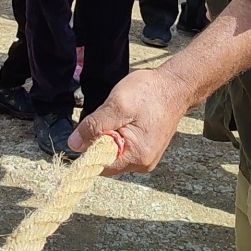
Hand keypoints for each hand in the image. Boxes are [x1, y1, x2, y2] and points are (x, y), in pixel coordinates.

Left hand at [69, 67, 191, 174]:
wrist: (176, 86)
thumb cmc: (149, 93)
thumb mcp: (116, 105)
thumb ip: (94, 126)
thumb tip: (74, 144)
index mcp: (137, 157)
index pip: (100, 165)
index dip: (89, 147)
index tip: (91, 127)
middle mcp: (142, 163)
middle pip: (106, 159)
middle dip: (100, 139)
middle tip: (111, 116)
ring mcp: (146, 157)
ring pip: (114, 152)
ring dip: (109, 135)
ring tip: (121, 115)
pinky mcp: (147, 149)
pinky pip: (124, 146)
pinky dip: (119, 133)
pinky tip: (127, 118)